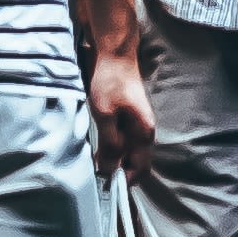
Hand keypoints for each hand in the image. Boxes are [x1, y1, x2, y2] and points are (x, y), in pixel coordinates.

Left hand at [87, 43, 153, 175]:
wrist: (113, 53)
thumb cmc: (110, 81)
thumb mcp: (106, 114)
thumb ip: (110, 143)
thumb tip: (110, 170)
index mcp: (144, 132)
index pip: (141, 169)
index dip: (125, 180)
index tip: (105, 184)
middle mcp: (143, 130)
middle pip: (133, 161)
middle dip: (116, 169)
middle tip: (94, 170)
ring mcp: (136, 123)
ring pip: (126, 150)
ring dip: (111, 156)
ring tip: (93, 157)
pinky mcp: (127, 116)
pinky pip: (121, 139)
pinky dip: (110, 144)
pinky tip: (96, 142)